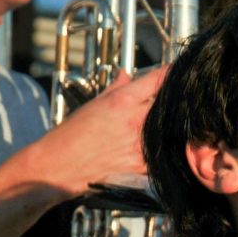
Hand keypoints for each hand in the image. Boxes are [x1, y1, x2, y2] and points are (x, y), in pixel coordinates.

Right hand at [40, 67, 165, 195]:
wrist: (60, 166)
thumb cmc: (71, 135)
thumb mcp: (92, 104)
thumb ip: (115, 89)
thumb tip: (126, 75)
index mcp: (121, 103)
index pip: (155, 81)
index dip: (169, 74)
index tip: (177, 71)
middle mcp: (135, 122)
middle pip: (167, 104)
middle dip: (172, 99)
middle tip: (173, 97)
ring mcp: (141, 144)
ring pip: (168, 128)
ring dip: (168, 123)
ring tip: (162, 122)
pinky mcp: (143, 164)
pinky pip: (162, 151)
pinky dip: (163, 146)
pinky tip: (160, 144)